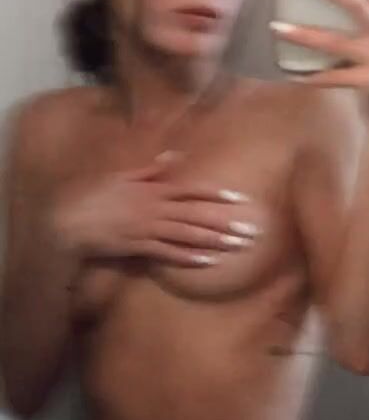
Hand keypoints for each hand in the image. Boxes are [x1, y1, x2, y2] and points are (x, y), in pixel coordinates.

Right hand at [50, 159, 260, 268]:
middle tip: (251, 231)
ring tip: (237, 247)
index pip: (191, 190)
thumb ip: (151, 168)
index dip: (216, 195)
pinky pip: (167, 253)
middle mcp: (154, 208)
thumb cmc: (94, 194)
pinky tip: (208, 262)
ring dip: (214, 241)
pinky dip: (188, 258)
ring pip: (187, 235)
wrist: (67, 219)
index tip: (239, 200)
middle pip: (196, 215)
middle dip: (225, 223)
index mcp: (152, 188)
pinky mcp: (137, 247)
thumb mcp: (123, 175)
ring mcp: (147, 228)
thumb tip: (174, 156)